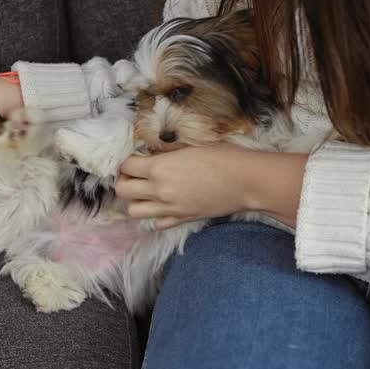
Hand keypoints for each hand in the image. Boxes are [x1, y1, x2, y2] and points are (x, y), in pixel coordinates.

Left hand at [116, 144, 308, 229]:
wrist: (246, 181)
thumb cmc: (224, 157)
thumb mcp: (192, 144)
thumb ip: (167, 150)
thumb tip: (152, 151)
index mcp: (160, 168)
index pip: (126, 166)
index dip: (127, 161)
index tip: (134, 158)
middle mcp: (160, 190)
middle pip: (123, 191)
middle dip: (124, 181)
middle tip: (135, 174)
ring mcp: (170, 208)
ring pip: (134, 212)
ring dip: (135, 201)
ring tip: (146, 192)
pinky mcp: (182, 219)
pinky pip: (157, 223)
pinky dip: (156, 216)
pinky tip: (164, 205)